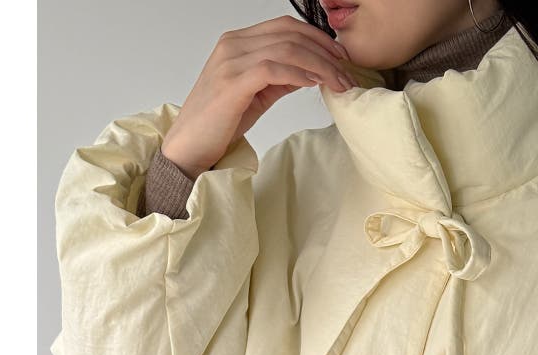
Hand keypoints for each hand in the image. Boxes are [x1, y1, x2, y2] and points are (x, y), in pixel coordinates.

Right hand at [161, 15, 357, 178]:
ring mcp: (231, 62)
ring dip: (320, 65)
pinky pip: (273, 69)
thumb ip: (279, 79)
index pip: (285, 26)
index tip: (340, 57)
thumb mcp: (256, 94)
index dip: (318, 38)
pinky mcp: (233, 83)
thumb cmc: (219, 122)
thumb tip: (310, 73)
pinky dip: (298, 73)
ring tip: (339, 82)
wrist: (190, 145)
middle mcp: (233, 45)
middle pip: (290, 34)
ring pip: (286, 49)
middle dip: (325, 52)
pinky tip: (314, 83)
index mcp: (237, 43)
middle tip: (347, 72)